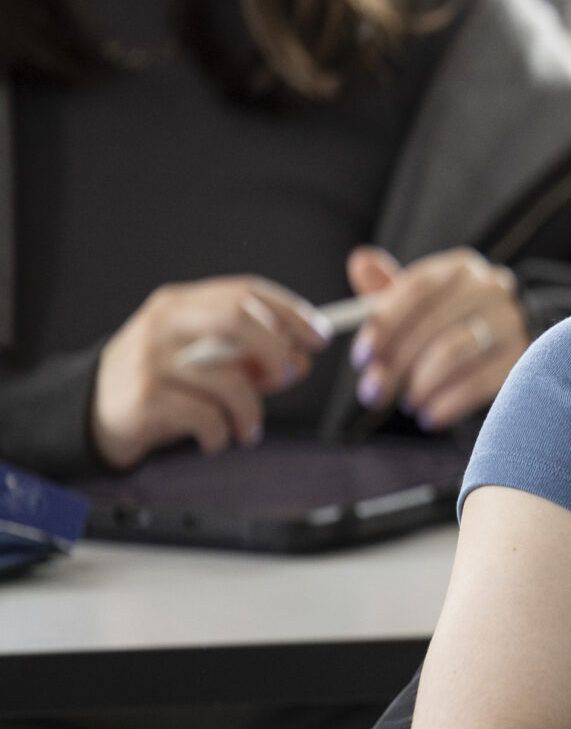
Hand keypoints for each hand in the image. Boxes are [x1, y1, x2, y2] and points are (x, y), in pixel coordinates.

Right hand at [92, 277, 328, 468]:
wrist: (94, 411)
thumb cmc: (162, 382)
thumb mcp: (205, 360)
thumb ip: (252, 358)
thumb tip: (300, 362)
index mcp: (181, 302)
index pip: (245, 291)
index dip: (290, 312)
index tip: (318, 337)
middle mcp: (164, 323)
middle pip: (238, 318)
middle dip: (276, 349)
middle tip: (287, 377)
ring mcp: (151, 358)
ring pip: (229, 378)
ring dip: (251, 411)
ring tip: (248, 428)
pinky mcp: (145, 396)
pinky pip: (207, 415)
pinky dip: (223, 432)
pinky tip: (217, 438)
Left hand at [346, 246, 531, 431]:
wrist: (510, 344)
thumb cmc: (450, 322)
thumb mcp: (420, 304)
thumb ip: (388, 289)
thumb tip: (360, 261)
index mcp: (460, 268)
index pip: (418, 289)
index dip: (386, 324)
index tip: (362, 357)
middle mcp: (492, 288)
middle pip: (433, 324)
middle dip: (396, 364)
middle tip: (373, 393)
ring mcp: (512, 322)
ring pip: (453, 354)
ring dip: (420, 385)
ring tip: (408, 403)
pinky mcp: (525, 358)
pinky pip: (478, 382)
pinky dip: (447, 403)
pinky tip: (431, 416)